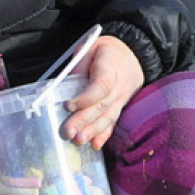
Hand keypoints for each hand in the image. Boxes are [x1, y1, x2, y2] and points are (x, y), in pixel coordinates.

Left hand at [61, 35, 143, 149]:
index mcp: (111, 66)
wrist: (131, 53)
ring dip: (93, 131)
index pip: (101, 86)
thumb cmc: (103, 51)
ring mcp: (123, 97)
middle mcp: (120, 84)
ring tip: (78, 141)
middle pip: (102, 105)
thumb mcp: (89, 49)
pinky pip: (113, 121)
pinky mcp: (121, 106)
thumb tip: (62, 90)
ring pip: (108, 116)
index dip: (85, 98)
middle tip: (68, 132)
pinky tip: (95, 145)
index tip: (68, 106)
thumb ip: (78, 68)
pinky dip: (104, 134)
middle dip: (84, 120)